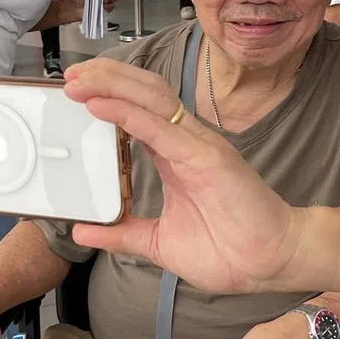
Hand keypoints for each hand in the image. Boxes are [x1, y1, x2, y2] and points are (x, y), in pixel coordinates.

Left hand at [63, 57, 299, 293]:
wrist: (270, 262)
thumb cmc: (230, 250)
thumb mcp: (160, 242)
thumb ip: (123, 234)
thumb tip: (84, 231)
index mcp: (176, 156)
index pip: (139, 111)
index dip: (108, 95)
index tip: (75, 92)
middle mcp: (187, 142)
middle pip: (143, 93)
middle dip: (105, 79)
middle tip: (69, 76)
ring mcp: (198, 146)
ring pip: (151, 99)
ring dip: (112, 85)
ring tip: (78, 81)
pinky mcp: (206, 158)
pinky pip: (160, 129)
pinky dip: (127, 114)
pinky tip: (101, 105)